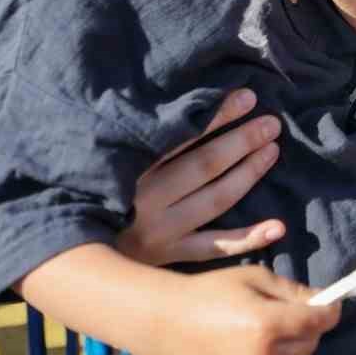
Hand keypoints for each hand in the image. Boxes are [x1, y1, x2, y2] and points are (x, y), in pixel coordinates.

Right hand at [117, 90, 285, 264]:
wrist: (77, 252)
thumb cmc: (105, 192)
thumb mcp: (114, 161)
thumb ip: (147, 138)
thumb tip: (193, 103)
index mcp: (132, 168)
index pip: (183, 137)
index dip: (218, 116)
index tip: (248, 97)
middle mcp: (147, 200)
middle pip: (205, 166)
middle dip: (242, 141)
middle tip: (271, 123)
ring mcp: (162, 231)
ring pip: (215, 200)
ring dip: (248, 174)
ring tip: (273, 151)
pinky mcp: (171, 256)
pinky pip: (216, 247)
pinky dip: (248, 237)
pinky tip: (278, 225)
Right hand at [168, 265, 339, 354]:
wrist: (169, 323)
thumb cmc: (211, 291)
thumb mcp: (255, 278)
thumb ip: (293, 290)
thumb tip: (324, 299)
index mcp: (268, 323)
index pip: (319, 321)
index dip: (330, 309)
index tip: (332, 301)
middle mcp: (265, 354)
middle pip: (311, 342)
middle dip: (311, 325)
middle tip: (297, 310)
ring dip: (295, 342)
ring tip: (274, 324)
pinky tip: (259, 341)